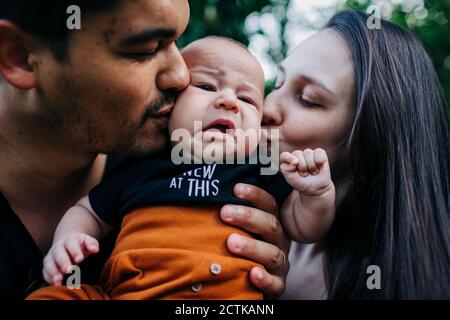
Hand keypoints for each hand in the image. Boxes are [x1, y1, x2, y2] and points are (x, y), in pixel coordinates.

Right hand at [43, 233, 98, 285]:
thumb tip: (95, 250)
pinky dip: (48, 277)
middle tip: (68, 270)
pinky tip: (54, 284)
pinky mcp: (47, 264)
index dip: (75, 251)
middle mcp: (58, 247)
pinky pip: (45, 271)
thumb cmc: (81, 244)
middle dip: (63, 262)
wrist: (67, 242)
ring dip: (53, 272)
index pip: (71, 243)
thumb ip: (92, 244)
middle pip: (58, 254)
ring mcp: (51, 255)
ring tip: (58, 281)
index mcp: (70, 239)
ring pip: (49, 263)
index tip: (80, 260)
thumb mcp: (88, 241)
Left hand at [220, 183, 289, 297]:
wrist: (251, 282)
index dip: (255, 195)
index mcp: (270, 223)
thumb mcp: (238, 229)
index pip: (268, 204)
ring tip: (231, 242)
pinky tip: (253, 274)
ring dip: (252, 247)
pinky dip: (265, 279)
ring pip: (272, 254)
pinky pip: (276, 283)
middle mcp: (278, 241)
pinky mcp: (278, 284)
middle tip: (224, 213)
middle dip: (248, 217)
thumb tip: (206, 195)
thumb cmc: (240, 248)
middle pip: (270, 224)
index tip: (235, 188)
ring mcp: (279, 263)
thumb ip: (229, 216)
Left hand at [280, 149, 331, 195]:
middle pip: (297, 153)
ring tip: (312, 172)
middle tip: (305, 174)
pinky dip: (320, 161)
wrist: (316, 188)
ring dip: (311, 166)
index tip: (295, 164)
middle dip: (302, 167)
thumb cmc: (302, 183)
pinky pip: (319, 152)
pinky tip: (319, 167)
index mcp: (288, 161)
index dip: (289, 158)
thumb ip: (286, 169)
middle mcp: (297, 155)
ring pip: (308, 152)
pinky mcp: (319, 153)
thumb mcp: (291, 179)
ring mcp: (308, 153)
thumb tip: (294, 161)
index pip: (284, 156)